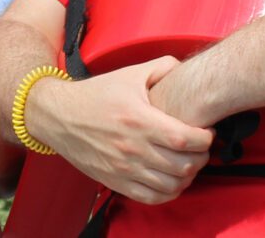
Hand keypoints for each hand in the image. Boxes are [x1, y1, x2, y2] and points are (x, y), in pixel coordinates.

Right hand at [28, 56, 211, 204]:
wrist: (58, 116)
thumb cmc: (95, 94)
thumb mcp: (129, 74)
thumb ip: (162, 67)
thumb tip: (185, 69)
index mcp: (139, 119)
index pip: (185, 139)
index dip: (204, 139)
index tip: (206, 132)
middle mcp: (132, 148)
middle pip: (182, 165)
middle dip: (201, 158)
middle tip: (202, 148)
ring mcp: (123, 168)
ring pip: (171, 185)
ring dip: (188, 176)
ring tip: (189, 163)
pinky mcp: (116, 181)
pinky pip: (151, 197)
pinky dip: (169, 193)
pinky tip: (172, 180)